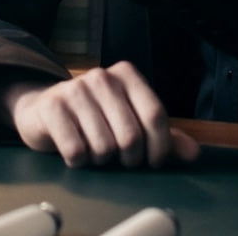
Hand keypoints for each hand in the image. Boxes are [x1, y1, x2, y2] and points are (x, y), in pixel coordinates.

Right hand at [6, 63, 200, 167]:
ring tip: (96, 151)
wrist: (44, 110)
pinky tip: (76, 151)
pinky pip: (76, 151)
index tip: (153, 162)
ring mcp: (74, 90)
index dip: (159, 147)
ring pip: (104, 147)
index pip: (155, 115)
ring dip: (102, 161)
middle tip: (121, 159)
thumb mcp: (132, 122)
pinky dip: (79, 161)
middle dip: (129, 159)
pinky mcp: (52, 107)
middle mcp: (102, 77)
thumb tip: (193, 153)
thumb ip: (164, 138)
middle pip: (131, 136)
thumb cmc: (96, 119)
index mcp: (126, 75)